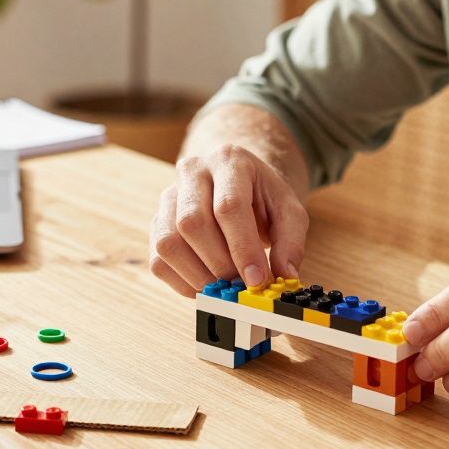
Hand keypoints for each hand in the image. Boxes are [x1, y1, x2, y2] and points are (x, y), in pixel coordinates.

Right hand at [149, 145, 308, 296]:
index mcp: (229, 161)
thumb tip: (284, 275)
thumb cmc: (262, 197)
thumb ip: (290, 242)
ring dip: (197, 275)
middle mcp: (192, 172)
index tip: (257, 280)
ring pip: (168, 243)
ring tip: (224, 287)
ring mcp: (169, 196)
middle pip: (192, 223)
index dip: (242, 248)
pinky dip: (182, 282)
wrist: (237, 182)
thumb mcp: (288, 211)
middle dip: (219, 264)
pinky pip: (158, 259)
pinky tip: (206, 285)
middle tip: (241, 285)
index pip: (229, 207)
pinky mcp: (157, 222)